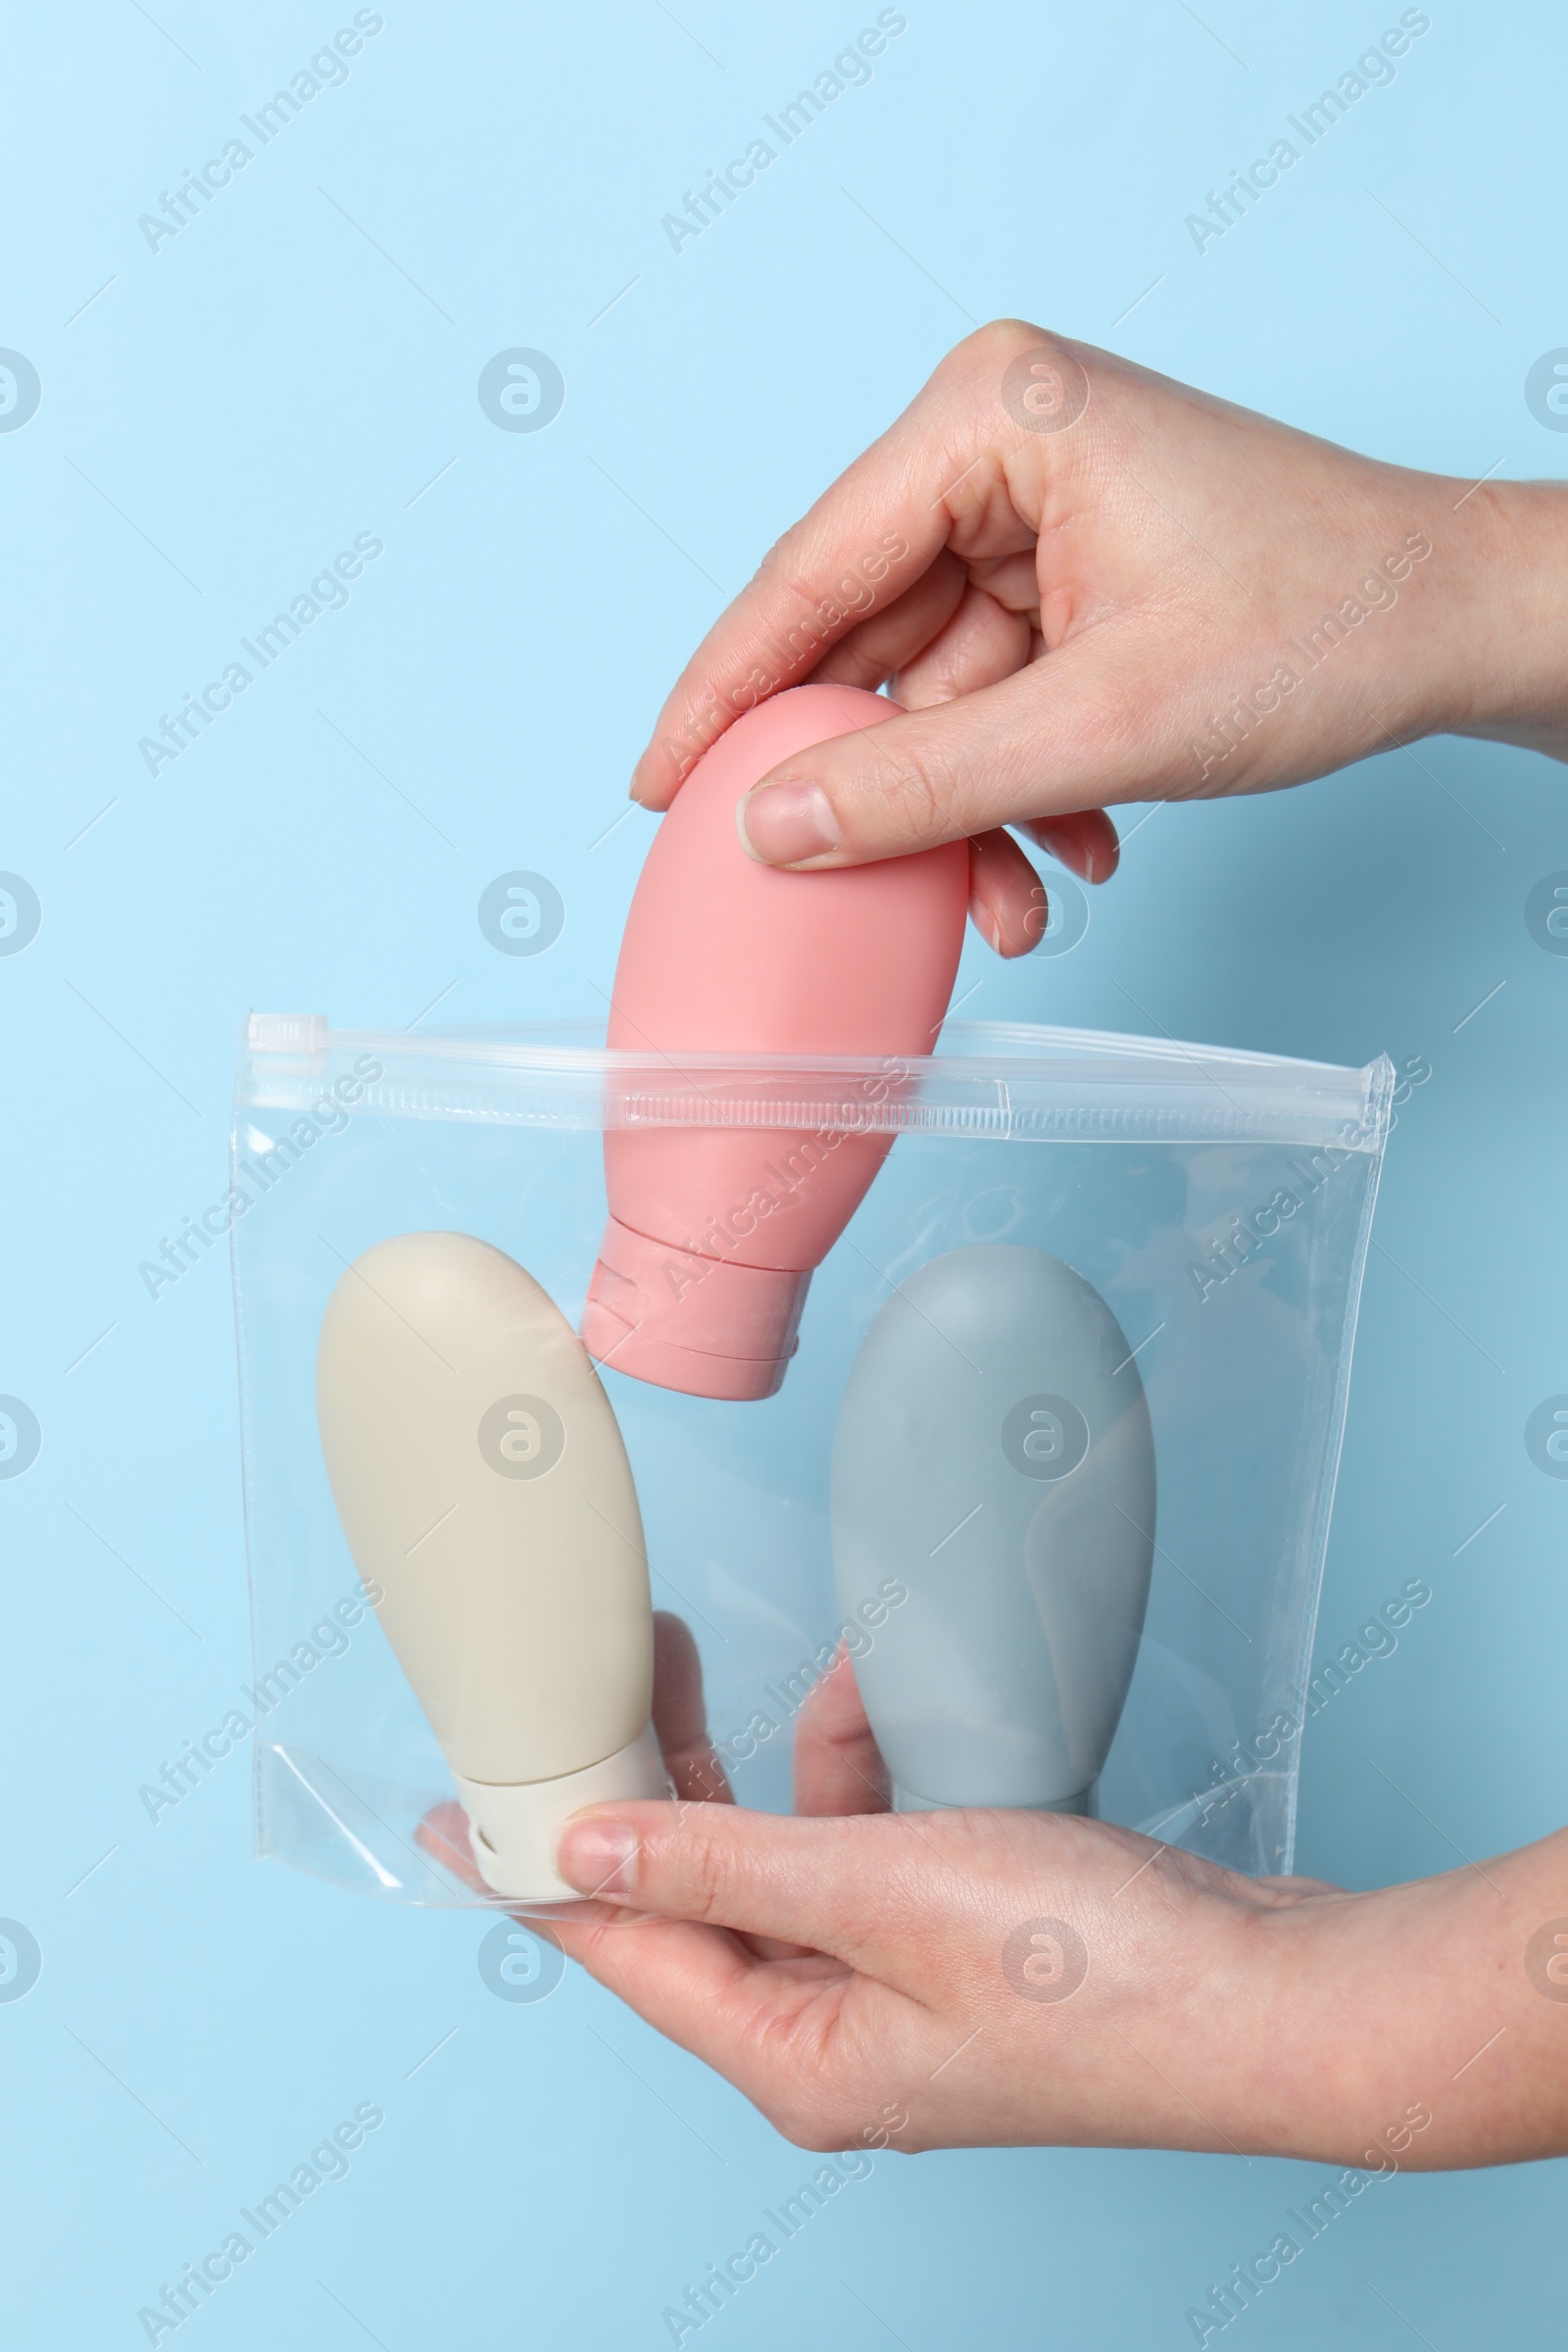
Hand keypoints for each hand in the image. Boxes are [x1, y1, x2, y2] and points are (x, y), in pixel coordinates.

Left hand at [422, 1633, 1567, 2165]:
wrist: (1277, 1997)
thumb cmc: (1098, 1973)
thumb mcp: (880, 1891)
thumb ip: (721, 1859)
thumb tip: (583, 1846)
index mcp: (792, 2058)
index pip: (617, 1949)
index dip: (534, 1863)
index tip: (460, 1804)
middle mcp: (832, 2039)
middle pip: (694, 1895)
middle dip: (662, 1777)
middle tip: (627, 1667)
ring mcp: (899, 1994)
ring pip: (786, 1859)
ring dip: (785, 1764)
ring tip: (805, 1673)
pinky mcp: (956, 1946)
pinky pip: (867, 1850)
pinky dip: (868, 1775)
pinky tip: (883, 1703)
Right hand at [631, 321, 1567, 955]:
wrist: (1454, 628)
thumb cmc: (1321, 622)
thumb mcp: (1103, 726)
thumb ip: (923, 784)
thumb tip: (769, 825)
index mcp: (987, 415)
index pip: (810, 572)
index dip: (725, 695)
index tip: (657, 793)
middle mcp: (993, 447)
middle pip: (864, 644)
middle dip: (881, 787)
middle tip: (847, 891)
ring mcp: (1030, 513)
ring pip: (930, 696)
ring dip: (966, 812)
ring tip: (1016, 905)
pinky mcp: (1065, 574)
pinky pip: (990, 700)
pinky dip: (1016, 787)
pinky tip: (1075, 847)